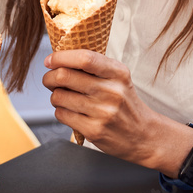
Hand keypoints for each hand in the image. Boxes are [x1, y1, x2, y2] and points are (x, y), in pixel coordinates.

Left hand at [42, 50, 162, 166]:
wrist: (143, 135)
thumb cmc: (124, 103)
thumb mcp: (118, 79)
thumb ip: (94, 66)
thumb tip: (58, 58)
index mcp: (118, 73)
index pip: (84, 58)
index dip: (61, 57)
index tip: (50, 60)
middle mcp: (111, 91)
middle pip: (64, 76)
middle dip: (49, 77)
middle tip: (49, 79)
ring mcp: (103, 112)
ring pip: (59, 96)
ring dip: (54, 96)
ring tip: (63, 97)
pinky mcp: (94, 131)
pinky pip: (62, 115)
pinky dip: (60, 111)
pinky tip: (71, 111)